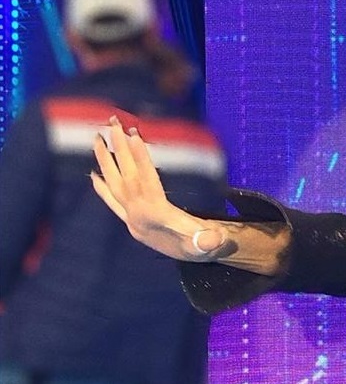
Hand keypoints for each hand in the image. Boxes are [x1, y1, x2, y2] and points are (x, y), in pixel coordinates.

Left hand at [91, 116, 227, 260]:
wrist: (192, 258)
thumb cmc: (202, 245)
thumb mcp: (209, 244)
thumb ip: (209, 241)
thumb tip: (215, 236)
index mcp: (158, 217)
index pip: (147, 183)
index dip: (141, 159)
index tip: (134, 135)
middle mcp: (139, 217)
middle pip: (127, 179)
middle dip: (119, 151)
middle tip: (113, 124)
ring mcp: (132, 220)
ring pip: (115, 187)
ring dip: (105, 163)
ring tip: (97, 139)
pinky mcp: (130, 222)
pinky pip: (112, 203)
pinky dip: (102, 190)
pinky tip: (93, 175)